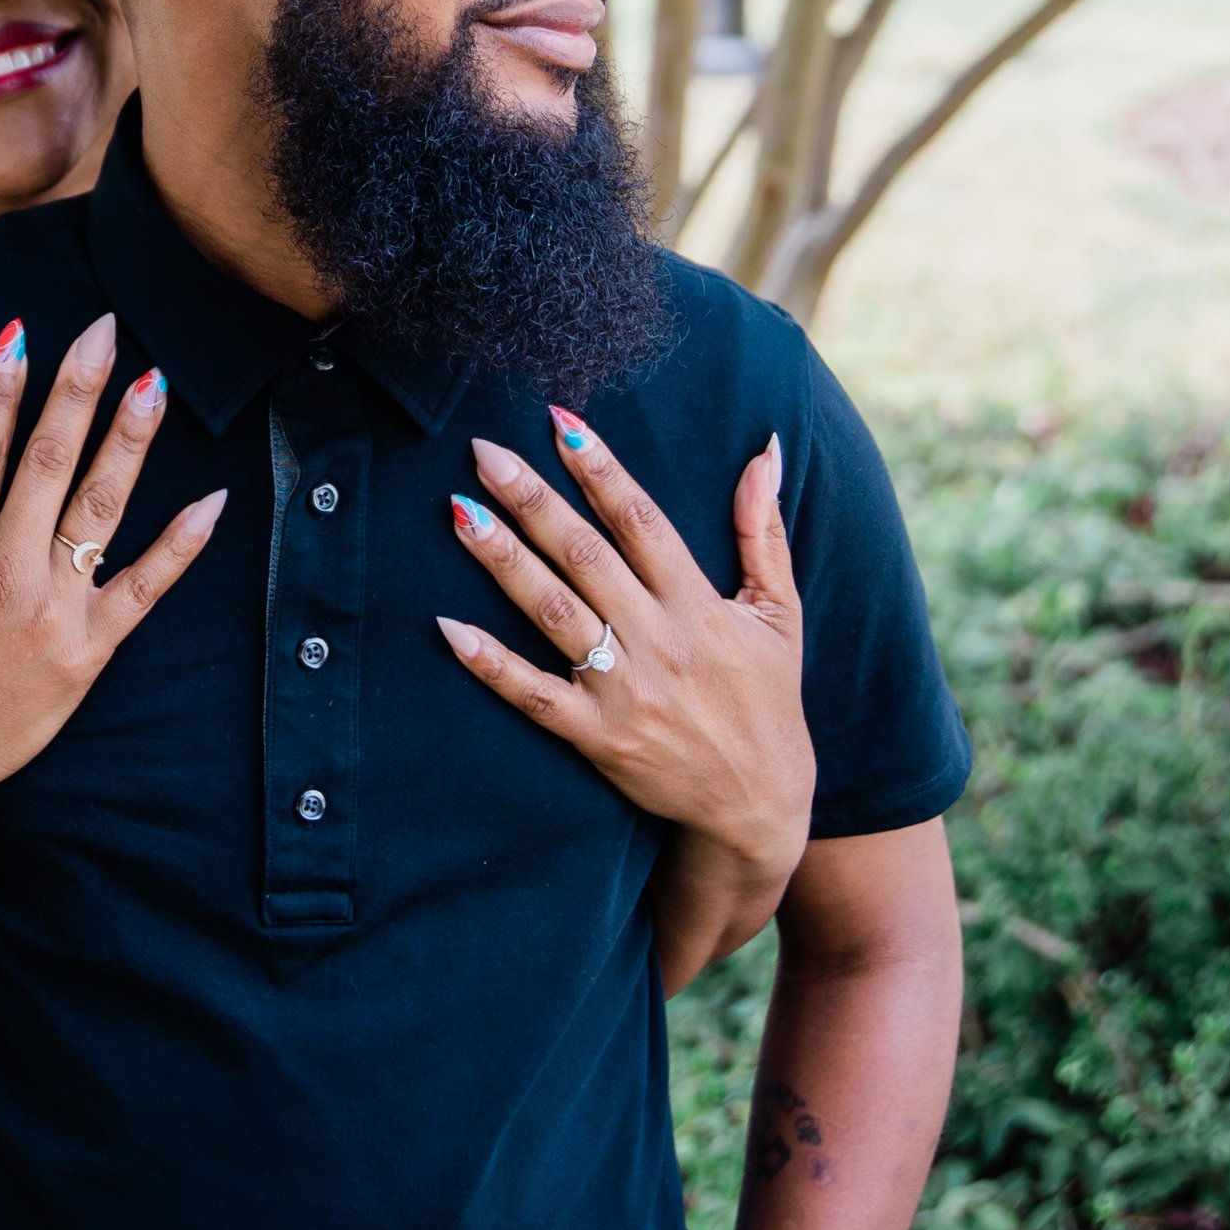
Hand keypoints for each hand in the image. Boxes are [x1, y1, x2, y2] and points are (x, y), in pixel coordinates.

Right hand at [0, 313, 225, 813]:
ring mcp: (54, 612)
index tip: (20, 333)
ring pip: (100, 510)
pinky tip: (213, 501)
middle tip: (104, 331)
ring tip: (156, 384)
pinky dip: (181, 546)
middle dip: (76, 390)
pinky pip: (146, 590)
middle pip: (48, 462)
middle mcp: (6, 574)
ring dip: (129, 443)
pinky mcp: (90, 650)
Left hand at [434, 412, 814, 892]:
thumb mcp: (781, 614)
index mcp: (699, 604)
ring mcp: (624, 691)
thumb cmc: (768, 700)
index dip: (601, 469)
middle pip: (586, 556)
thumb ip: (764, 531)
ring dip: (504, 561)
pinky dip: (492, 664)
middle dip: (534, 500)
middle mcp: (659, 641)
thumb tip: (764, 452)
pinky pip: (534, 696)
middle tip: (485, 452)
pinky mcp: (598, 738)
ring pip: (554, 613)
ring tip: (461, 512)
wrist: (758, 807)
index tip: (560, 422)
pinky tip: (448, 629)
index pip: (642, 521)